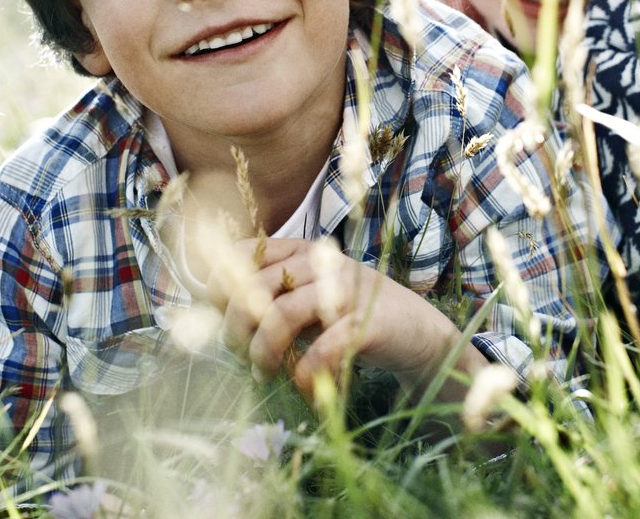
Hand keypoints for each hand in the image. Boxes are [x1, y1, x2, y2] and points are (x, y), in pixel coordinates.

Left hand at [206, 238, 485, 398]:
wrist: (422, 334)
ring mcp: (346, 292)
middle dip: (235, 327)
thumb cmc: (356, 317)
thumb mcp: (313, 296)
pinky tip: (303, 388)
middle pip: (255, 286)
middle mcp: (324, 263)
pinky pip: (320, 350)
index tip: (217, 314)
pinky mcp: (367, 325)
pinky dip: (304, 375)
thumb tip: (219, 313)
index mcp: (306, 251)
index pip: (246, 253)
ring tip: (263, 373)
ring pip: (281, 315)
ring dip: (262, 352)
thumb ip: (276, 296)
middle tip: (240, 354)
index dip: (220, 283)